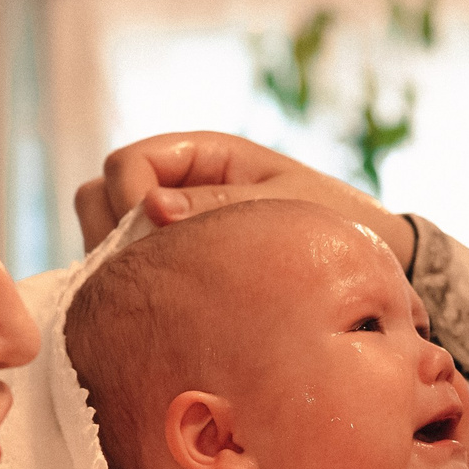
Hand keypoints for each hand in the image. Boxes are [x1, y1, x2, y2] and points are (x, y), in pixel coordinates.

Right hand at [87, 131, 414, 267]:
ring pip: (100, 236)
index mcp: (202, 156)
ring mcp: (166, 230)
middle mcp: (175, 188)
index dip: (128, 198)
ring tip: (163, 291)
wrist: (371, 259)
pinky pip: (124, 274)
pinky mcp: (171, 269)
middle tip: (153, 268)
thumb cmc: (333, 222)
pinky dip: (131, 288)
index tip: (157, 234)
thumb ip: (220, 203)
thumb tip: (154, 209)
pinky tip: (166, 312)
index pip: (125, 164)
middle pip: (97, 197)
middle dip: (110, 232)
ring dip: (116, 263)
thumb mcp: (286, 206)